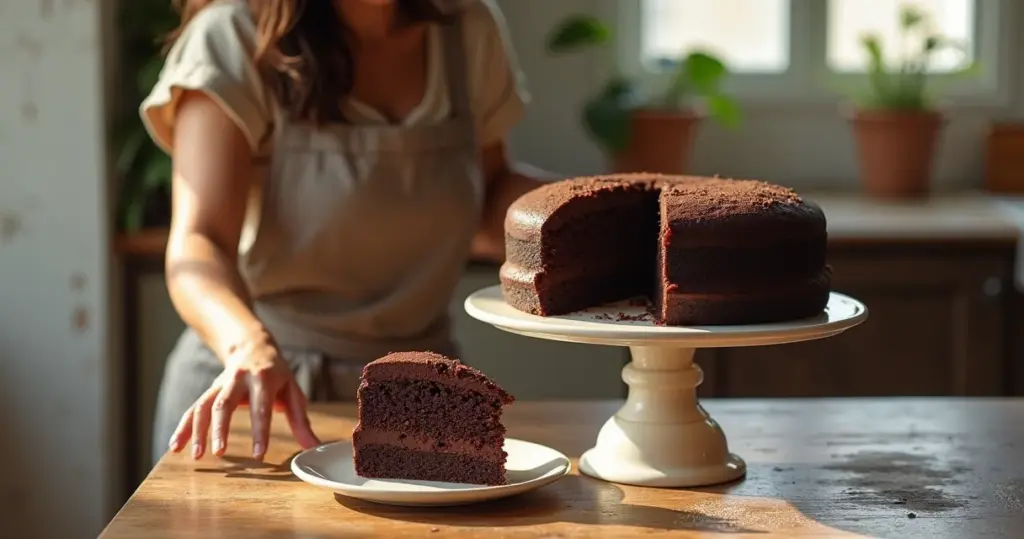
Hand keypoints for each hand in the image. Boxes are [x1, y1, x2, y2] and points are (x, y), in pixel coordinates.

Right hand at [169, 330, 320, 460]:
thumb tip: (314, 447)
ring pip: (204, 406)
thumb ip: (300, 420)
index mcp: (264, 379)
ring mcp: (220, 384)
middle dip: (221, 429)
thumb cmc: (277, 374)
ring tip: (196, 455)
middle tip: (221, 452)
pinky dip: (183, 427)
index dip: (261, 431)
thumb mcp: (292, 391)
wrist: (253, 345)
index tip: (259, 454)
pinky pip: (193, 408)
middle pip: (225, 404)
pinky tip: (175, 446)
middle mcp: (238, 380)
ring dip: (197, 431)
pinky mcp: (209, 391)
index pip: (262, 408)